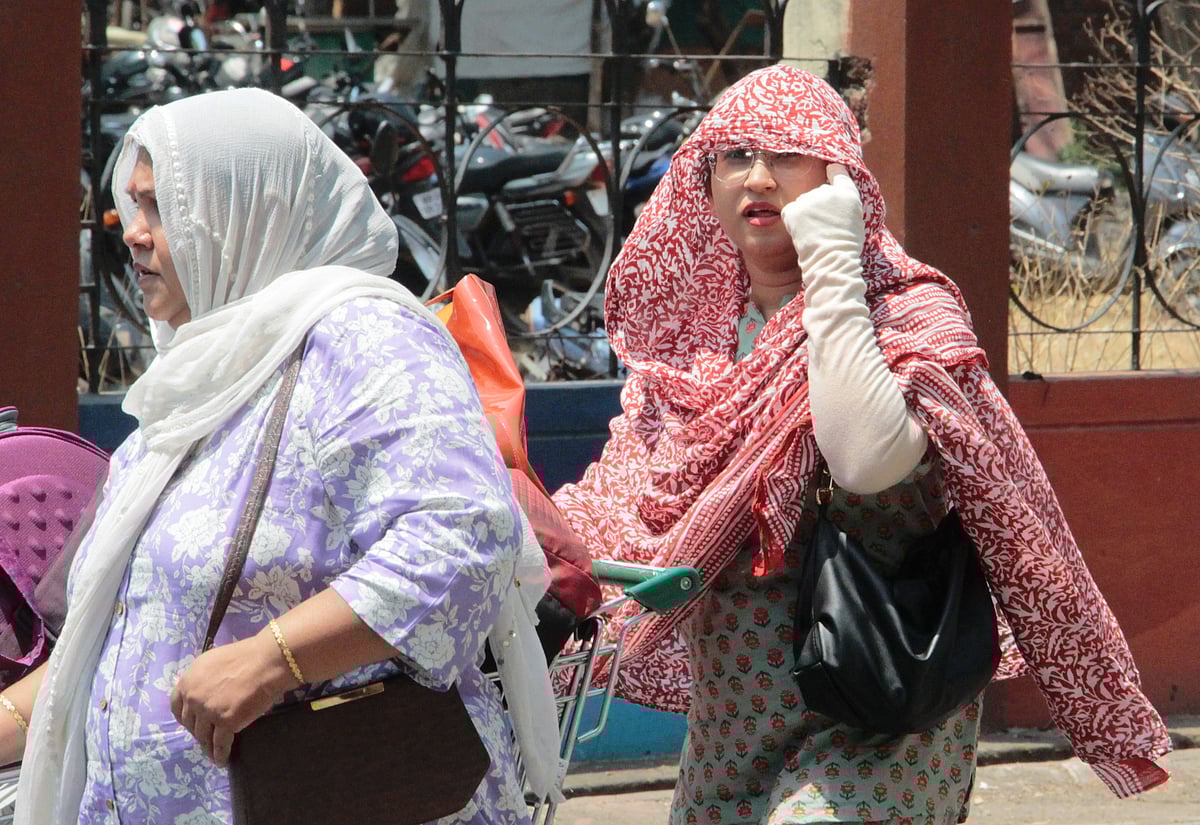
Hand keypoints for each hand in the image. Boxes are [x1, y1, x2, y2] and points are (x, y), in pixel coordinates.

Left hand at [170, 631, 292, 764]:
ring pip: (203, 736)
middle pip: (190, 723)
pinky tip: (222, 760)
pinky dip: (220, 754)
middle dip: (197, 732)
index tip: (191, 723)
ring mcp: (208, 711)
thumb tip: (203, 693)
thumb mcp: (214, 662)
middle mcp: (193, 697)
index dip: (184, 717)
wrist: (266, 662)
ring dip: (207, 746)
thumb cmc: (246, 657)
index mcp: (188, 680)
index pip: (176, 706)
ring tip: (213, 753)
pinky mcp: (225, 723)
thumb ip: (203, 680)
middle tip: (206, 737)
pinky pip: (220, 744)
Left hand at [780, 163, 864, 279]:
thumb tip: (835, 188)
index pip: (837, 171)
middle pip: (819, 191)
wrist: (831, 260)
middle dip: (820, 204)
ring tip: (815, 232)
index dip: (832, 172)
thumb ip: (845, 200)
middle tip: (825, 225)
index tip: (829, 172)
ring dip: (807, 213)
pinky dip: (793, 220)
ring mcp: (809, 199)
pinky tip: (802, 232)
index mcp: (847, 192)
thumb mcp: (855, 217)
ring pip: (805, 202)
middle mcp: (827, 191)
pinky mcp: (793, 209)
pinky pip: (791, 211)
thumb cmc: (846, 244)